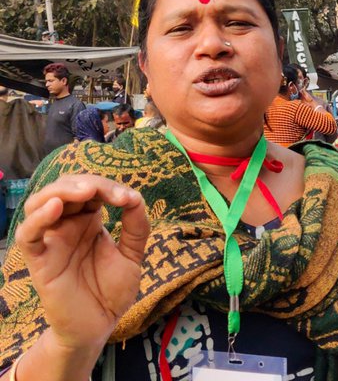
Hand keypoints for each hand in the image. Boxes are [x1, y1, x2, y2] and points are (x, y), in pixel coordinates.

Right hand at [15, 175, 149, 352]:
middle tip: (111, 194)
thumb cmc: (111, 291)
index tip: (129, 199)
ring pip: (41, 203)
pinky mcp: (39, 260)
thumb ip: (136, 227)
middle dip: (89, 184)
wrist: (98, 326)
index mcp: (88, 220)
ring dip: (62, 191)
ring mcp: (51, 241)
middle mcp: (67, 226)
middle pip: (66, 188)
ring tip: (85, 191)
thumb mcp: (132, 255)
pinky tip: (55, 208)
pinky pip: (27, 235)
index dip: (108, 186)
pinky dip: (38, 218)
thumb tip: (136, 196)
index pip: (91, 189)